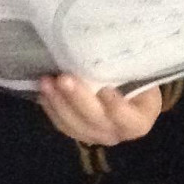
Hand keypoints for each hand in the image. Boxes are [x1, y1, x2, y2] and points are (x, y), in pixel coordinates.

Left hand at [37, 74, 165, 146]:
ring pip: (75, 125)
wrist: (128, 92)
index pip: (130, 121)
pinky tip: (44, 92)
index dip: (117, 107)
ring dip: (59, 103)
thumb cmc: (136, 78)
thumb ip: (129, 68)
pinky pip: (62, 125)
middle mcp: (118, 133)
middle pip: (96, 121)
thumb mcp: (140, 73)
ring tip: (46, 82)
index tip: (105, 88)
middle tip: (64, 78)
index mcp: (139, 121)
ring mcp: (96, 135)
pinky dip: (51, 108)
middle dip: (78, 99)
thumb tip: (112, 48)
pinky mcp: (78, 132)